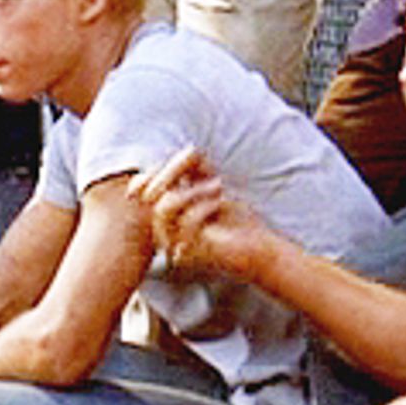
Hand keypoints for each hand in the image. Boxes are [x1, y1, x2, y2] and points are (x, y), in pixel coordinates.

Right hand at [132, 148, 270, 280]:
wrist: (261, 249)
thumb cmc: (239, 219)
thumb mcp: (215, 188)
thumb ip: (198, 171)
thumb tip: (189, 150)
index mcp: (167, 216)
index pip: (144, 189)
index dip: (160, 167)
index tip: (193, 152)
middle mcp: (165, 232)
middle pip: (150, 196)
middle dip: (174, 171)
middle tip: (201, 164)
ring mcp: (174, 245)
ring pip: (163, 209)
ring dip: (193, 190)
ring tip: (218, 185)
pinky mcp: (191, 254)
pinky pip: (185, 223)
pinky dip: (204, 206)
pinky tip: (221, 202)